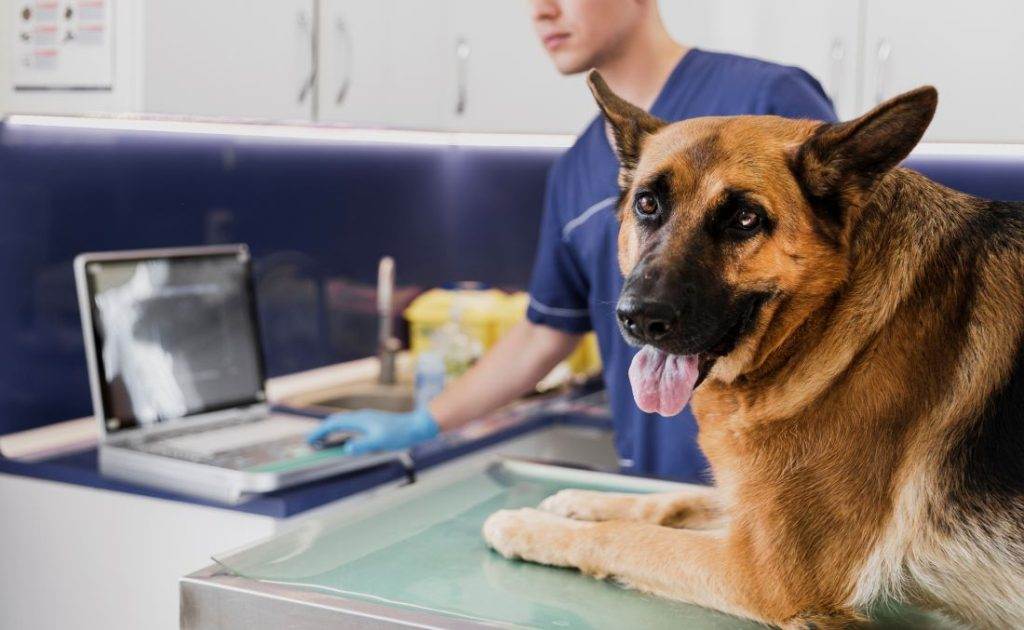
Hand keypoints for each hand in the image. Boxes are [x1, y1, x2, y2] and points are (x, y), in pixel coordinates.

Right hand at [306, 406, 439, 454]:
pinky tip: (345, 440)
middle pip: (336, 421)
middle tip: (312, 443)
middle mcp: (361, 416)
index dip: (319, 432)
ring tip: (324, 442)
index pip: (334, 424)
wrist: (417, 426)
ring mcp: (367, 419)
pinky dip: (342, 432)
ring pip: (344, 422)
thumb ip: (363, 446)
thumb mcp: (380, 442)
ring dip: (331, 431)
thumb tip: (347, 449)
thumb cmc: (399, 434)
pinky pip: (351, 425)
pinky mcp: (373, 423)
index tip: (309, 441)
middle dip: (322, 431)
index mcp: (360, 419)